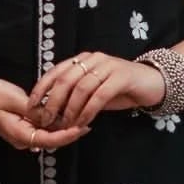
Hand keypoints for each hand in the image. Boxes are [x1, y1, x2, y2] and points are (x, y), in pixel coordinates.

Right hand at [0, 74, 91, 151]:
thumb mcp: (16, 100)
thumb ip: (37, 110)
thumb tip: (54, 118)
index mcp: (20, 135)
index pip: (51, 140)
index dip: (69, 135)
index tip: (84, 127)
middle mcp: (22, 138)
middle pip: (51, 139)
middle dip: (69, 131)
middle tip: (89, 118)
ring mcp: (22, 133)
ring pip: (47, 133)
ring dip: (62, 125)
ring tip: (81, 114)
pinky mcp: (22, 125)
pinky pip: (40, 126)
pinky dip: (52, 120)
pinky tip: (64, 111)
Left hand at [26, 53, 165, 130]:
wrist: (153, 84)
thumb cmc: (120, 90)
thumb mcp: (93, 92)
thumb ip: (75, 97)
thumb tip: (51, 113)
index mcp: (83, 59)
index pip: (55, 71)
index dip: (40, 89)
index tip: (31, 107)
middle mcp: (93, 59)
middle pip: (65, 80)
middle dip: (52, 102)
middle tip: (47, 121)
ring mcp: (108, 66)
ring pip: (81, 88)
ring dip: (71, 110)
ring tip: (66, 125)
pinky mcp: (121, 77)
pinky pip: (99, 95)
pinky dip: (88, 111)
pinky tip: (83, 123)